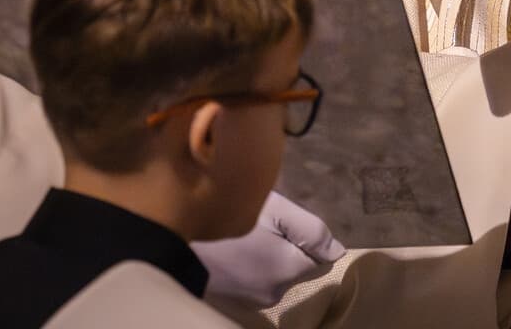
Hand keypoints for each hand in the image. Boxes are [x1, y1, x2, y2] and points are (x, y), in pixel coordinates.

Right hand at [194, 191, 344, 308]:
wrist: (172, 237)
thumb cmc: (230, 217)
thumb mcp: (277, 212)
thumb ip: (311, 231)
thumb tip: (338, 251)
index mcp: (288, 272)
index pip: (319, 257)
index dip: (306, 236)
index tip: (287, 220)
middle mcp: (273, 293)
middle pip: (296, 265)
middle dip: (287, 244)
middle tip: (263, 222)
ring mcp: (251, 299)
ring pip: (275, 271)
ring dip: (269, 253)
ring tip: (247, 232)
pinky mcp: (233, 297)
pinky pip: (255, 276)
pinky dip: (251, 262)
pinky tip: (235, 247)